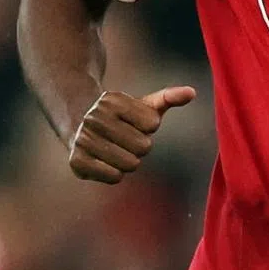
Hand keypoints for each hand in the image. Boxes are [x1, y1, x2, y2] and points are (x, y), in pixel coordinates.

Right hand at [67, 86, 195, 183]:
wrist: (78, 122)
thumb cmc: (121, 116)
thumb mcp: (143, 104)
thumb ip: (168, 98)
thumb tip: (192, 92)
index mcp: (114, 100)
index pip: (152, 124)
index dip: (148, 127)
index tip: (133, 122)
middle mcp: (95, 118)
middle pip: (143, 147)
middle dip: (139, 146)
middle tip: (124, 139)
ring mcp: (83, 139)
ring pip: (130, 164)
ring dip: (129, 160)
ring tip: (116, 149)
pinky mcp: (77, 161)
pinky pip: (114, 177)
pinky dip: (115, 173)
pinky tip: (105, 161)